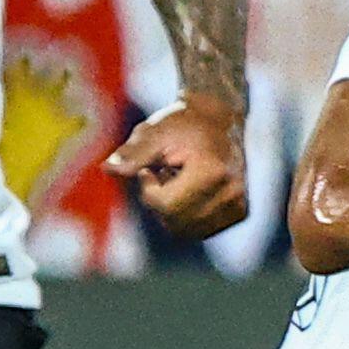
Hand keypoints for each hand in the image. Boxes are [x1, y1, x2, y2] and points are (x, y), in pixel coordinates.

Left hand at [105, 91, 244, 238]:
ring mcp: (238, 204)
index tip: (150, 168)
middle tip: (163, 173)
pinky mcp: (240, 212)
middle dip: (159, 201)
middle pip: (174, 221)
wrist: (219, 119)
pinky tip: (191, 191)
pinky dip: (187, 216)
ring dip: (172, 210)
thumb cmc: (181, 123)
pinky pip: (199, 230)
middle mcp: (231, 192)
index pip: (166, 205)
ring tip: (178, 181)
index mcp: (213, 172)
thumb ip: (132, 154)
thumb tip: (108, 169)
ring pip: (186, 230)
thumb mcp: (153, 132)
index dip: (148, 190)